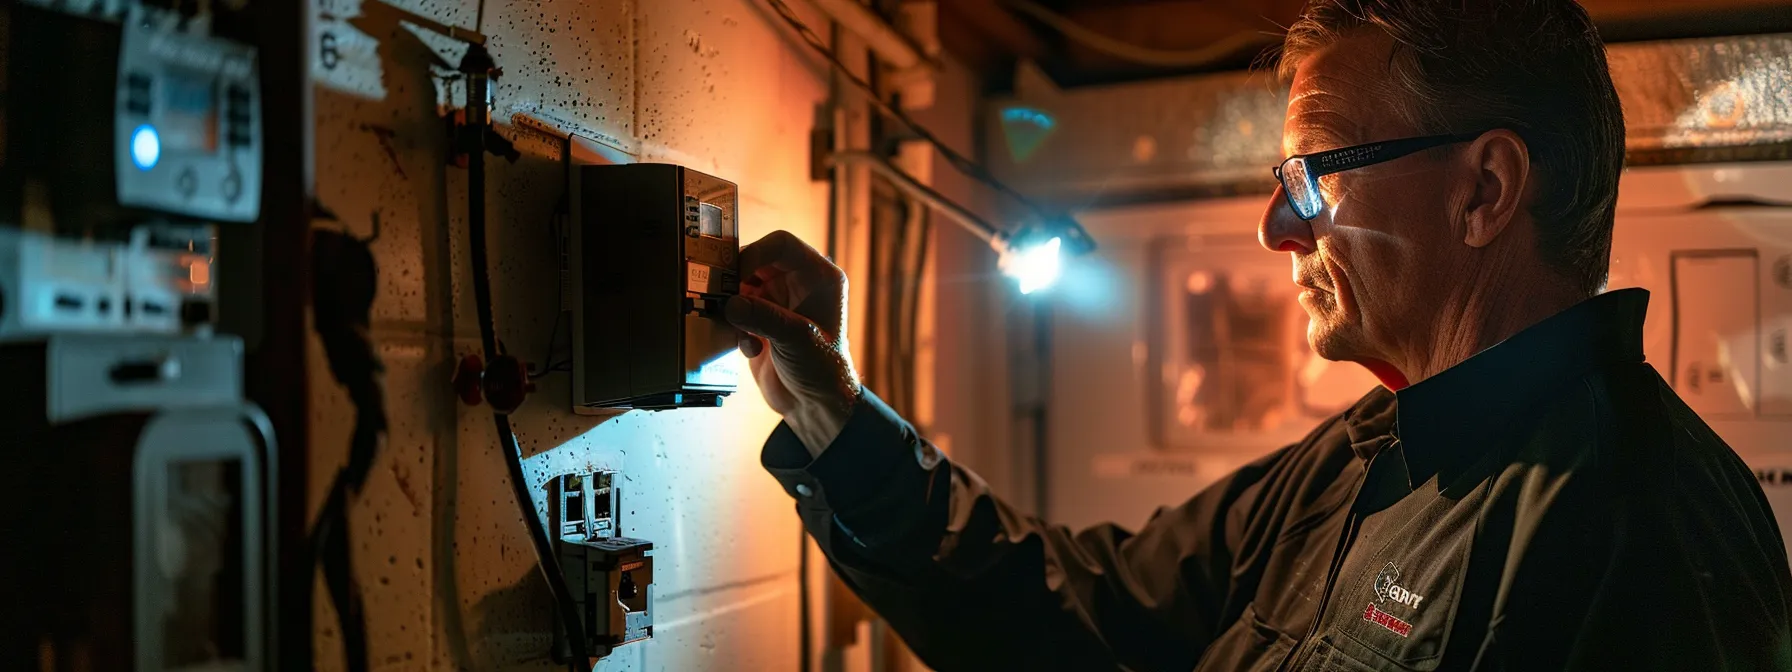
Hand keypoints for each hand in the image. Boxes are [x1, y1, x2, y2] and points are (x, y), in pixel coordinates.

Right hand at [726, 231, 860, 455]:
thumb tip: (731, 304)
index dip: (754, 253)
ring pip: (741, 285)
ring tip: (743, 333)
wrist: (815, 405)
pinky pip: (736, 309)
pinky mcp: (762, 319)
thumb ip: (764, 318)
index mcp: (819, 276)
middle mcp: (799, 283)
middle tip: (722, 299)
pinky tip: (750, 348)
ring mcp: (779, 300)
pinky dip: (736, 327)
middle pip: (755, 261)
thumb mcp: (797, 340)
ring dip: (735, 309)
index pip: (781, 244)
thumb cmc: (823, 370)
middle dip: (737, 282)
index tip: (734, 275)